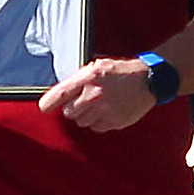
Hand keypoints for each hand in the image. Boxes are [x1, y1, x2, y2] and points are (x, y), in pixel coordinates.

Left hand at [42, 56, 161, 133]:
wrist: (150, 80)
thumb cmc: (122, 72)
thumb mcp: (98, 66)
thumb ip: (79, 78)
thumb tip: (60, 92)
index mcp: (89, 78)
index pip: (60, 95)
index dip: (48, 103)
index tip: (44, 107)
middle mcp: (95, 95)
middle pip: (69, 113)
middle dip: (73, 108)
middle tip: (84, 101)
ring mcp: (105, 111)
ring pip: (82, 122)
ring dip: (86, 116)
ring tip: (98, 105)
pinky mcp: (114, 122)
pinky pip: (96, 128)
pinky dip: (99, 123)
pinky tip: (108, 112)